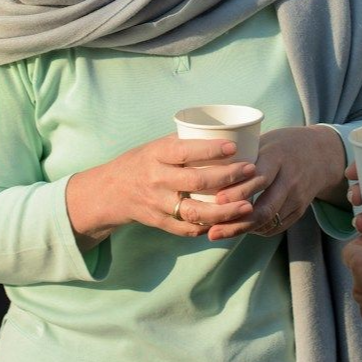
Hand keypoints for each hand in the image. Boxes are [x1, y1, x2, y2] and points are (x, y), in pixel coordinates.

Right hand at [66, 135, 258, 245]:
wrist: (111, 191)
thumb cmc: (142, 161)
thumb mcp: (156, 146)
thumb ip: (184, 143)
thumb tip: (223, 133)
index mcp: (156, 155)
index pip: (185, 151)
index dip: (210, 150)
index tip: (234, 146)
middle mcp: (156, 179)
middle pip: (195, 181)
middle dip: (227, 177)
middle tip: (251, 171)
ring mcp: (157, 204)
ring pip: (195, 211)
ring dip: (224, 210)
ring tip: (248, 205)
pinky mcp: (159, 222)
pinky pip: (188, 228)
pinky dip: (209, 227)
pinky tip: (228, 222)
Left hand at [207, 126, 344, 242]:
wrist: (321, 154)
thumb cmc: (282, 145)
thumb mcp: (264, 141)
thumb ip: (240, 156)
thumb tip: (204, 169)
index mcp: (278, 157)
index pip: (259, 178)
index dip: (238, 191)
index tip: (216, 200)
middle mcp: (290, 179)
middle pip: (264, 208)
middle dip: (237, 222)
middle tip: (213, 230)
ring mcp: (297, 197)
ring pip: (269, 221)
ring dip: (243, 229)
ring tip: (219, 232)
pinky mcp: (300, 210)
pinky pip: (276, 226)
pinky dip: (256, 230)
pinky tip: (239, 229)